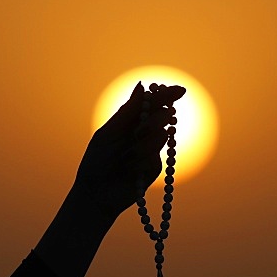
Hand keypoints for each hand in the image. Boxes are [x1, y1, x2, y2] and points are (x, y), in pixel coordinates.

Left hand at [71, 81, 185, 222]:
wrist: (96, 192)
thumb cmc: (98, 159)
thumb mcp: (109, 132)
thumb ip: (128, 111)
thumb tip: (142, 84)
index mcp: (132, 120)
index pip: (153, 103)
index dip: (167, 95)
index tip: (180, 91)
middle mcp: (145, 132)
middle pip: (162, 116)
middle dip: (155, 120)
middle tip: (139, 132)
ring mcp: (152, 150)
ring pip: (161, 136)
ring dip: (141, 146)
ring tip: (125, 158)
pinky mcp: (155, 168)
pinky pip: (155, 158)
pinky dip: (140, 162)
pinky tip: (128, 170)